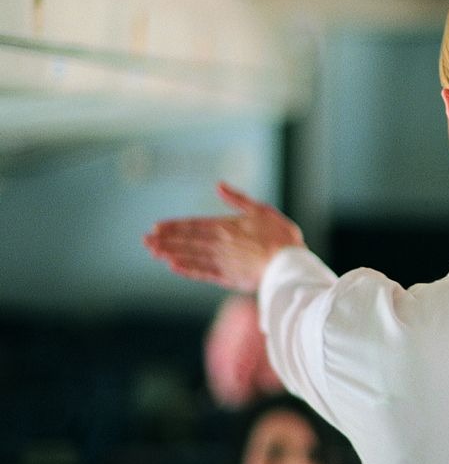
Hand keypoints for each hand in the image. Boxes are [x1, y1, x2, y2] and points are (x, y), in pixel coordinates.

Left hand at [143, 183, 304, 291]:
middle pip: (187, 241)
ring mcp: (222, 261)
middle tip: (145, 241)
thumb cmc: (280, 236)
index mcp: (226, 226)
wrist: (288, 263)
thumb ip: (238, 199)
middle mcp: (219, 244)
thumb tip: (219, 186)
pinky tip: (174, 268)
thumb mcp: (261, 209)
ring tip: (154, 253)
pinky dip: (187, 270)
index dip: (174, 226)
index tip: (156, 228)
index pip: (193, 225)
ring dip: (171, 254)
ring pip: (190, 256)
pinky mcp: (228, 277)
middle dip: (165, 240)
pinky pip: (202, 273)